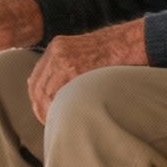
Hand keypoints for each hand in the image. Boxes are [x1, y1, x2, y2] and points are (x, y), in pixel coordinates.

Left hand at [26, 19, 146, 123]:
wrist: (130, 42)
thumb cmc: (112, 51)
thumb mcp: (82, 52)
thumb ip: (64, 66)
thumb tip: (49, 92)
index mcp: (56, 46)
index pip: (36, 78)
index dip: (36, 98)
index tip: (42, 111)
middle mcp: (56, 52)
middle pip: (37, 87)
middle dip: (40, 107)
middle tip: (48, 122)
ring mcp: (64, 61)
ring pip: (46, 93)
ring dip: (48, 110)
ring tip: (57, 123)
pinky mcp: (75, 70)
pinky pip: (60, 94)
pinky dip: (59, 107)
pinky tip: (65, 117)